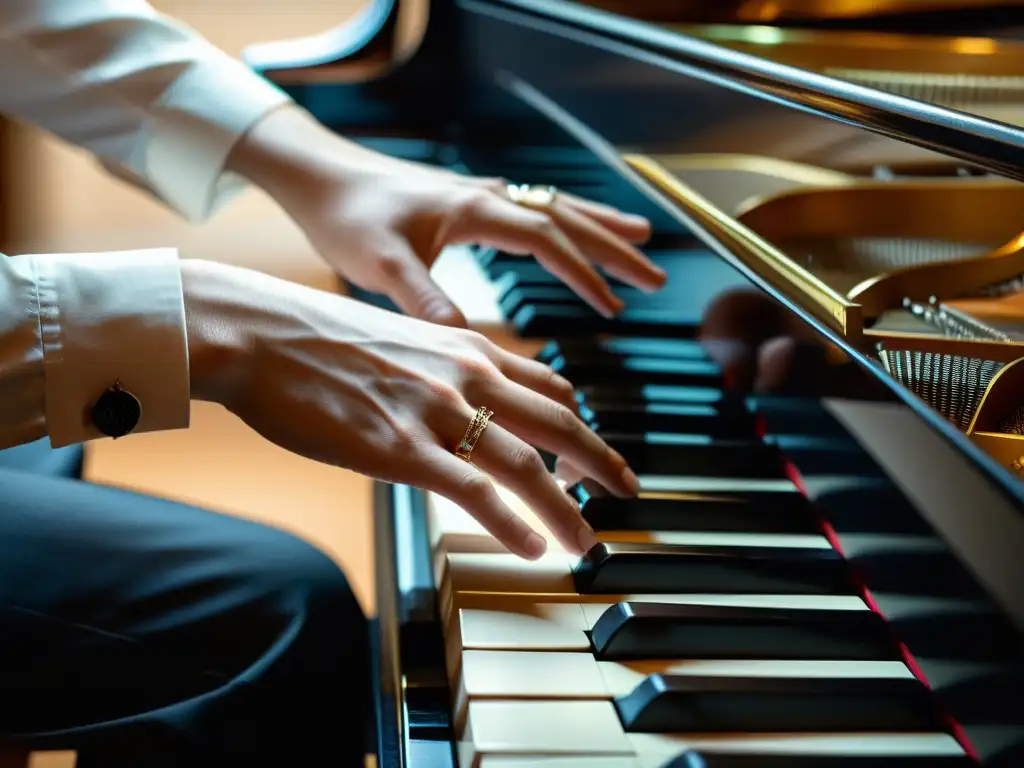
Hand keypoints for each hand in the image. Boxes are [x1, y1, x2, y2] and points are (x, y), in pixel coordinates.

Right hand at [182, 259, 638, 558]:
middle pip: (558, 423)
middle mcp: (465, 374)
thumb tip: (465, 399)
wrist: (261, 332)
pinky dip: (512, 522)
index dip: (579, 427)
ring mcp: (436, 410)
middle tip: (627, 493)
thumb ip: (443, 367)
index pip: (549, 387)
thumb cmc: (320, 337)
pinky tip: (532, 546)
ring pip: (526, 462)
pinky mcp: (400, 447)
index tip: (591, 457)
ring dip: (567, 508)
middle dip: (600, 463)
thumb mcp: (400, 339)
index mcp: (467, 346)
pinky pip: (474, 490)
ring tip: (588, 541)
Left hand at [228, 106, 665, 325]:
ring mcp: (481, 194)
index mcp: (474, 210)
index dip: (584, 273)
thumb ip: (424, 299)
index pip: (547, 239)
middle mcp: (487, 196)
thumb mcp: (380, 264)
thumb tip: (464, 340)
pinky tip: (575, 229)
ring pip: (557, 206)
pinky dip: (567, 218)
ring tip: (642, 238)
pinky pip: (534, 205)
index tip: (613, 307)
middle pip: (568, 218)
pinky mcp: (470, 199)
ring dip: (600, 225)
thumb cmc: (347, 216)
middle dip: (614, 248)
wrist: (320, 176)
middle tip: (656, 276)